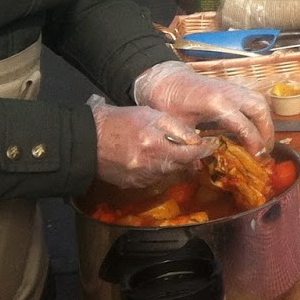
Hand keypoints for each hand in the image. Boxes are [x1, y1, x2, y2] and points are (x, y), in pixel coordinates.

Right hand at [89, 96, 215, 189]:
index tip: (211, 145)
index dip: (203, 150)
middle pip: (180, 166)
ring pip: (168, 174)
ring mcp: (140, 177)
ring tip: (175, 153)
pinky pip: (153, 179)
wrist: (88, 139)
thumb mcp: (151, 115)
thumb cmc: (120, 121)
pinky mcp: (131, 184)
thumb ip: (176, 128)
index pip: (190, 153)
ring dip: (175, 165)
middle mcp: (149, 165)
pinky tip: (157, 161)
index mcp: (155, 145)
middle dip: (190, 158)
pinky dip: (159, 171)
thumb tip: (196, 139)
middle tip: (197, 150)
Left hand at [132, 61, 272, 153]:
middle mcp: (230, 93)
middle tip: (264, 152)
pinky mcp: (234, 88)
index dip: (254, 141)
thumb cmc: (169, 103)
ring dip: (266, 122)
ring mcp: (234, 88)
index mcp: (216, 103)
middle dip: (266, 132)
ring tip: (263, 143)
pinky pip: (255, 99)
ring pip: (260, 102)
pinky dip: (260, 115)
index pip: (244, 124)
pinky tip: (256, 129)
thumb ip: (190, 146)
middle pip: (259, 109)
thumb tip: (198, 168)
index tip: (258, 157)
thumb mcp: (177, 128)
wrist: (166, 81)